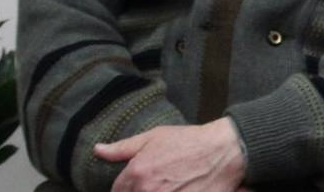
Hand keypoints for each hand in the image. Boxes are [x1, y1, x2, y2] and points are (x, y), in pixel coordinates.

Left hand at [94, 118, 247, 191]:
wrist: (225, 150)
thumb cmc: (190, 141)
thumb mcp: (154, 137)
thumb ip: (122, 148)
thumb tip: (98, 150)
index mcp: (136, 174)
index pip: (117, 191)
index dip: (125, 188)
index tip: (137, 184)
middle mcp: (147, 191)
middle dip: (139, 191)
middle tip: (156, 184)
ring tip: (169, 186)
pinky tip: (179, 190)